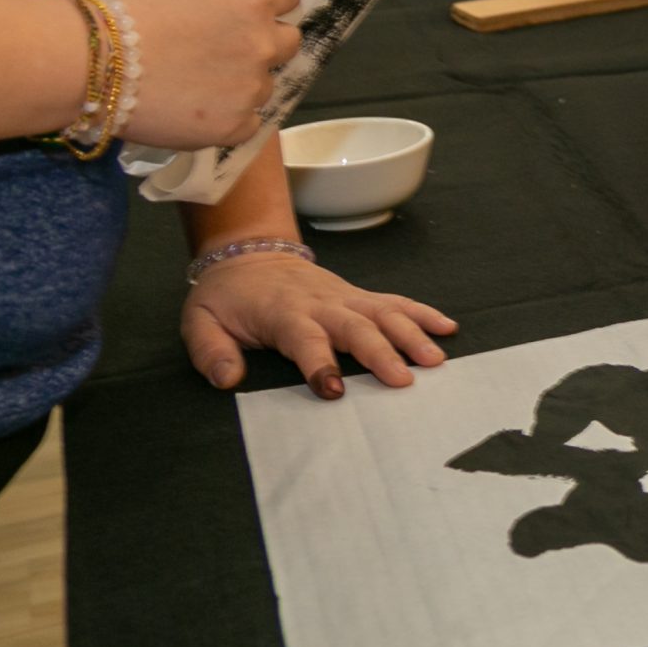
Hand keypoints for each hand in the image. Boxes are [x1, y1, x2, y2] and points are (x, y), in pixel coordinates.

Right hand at [101, 0, 301, 148]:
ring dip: (244, 82)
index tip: (258, 6)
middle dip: (266, 41)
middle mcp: (262, 47)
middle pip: (288, 42)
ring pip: (266, 85)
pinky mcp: (231, 128)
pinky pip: (248, 123)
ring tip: (202, 85)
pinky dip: (231, 117)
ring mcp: (249, 91)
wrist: (89, 61)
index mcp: (252, 3)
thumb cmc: (126, 8)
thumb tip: (226, 4)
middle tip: (231, 48)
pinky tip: (202, 112)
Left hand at [181, 253, 457, 397]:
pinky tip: (448, 328)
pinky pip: (396, 302)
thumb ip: (211, 351)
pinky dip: (423, 313)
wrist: (249, 256)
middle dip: (382, 352)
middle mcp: (322, 304)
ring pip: (385, 312)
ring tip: (436, 360)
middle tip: (405, 380)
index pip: (305, 338)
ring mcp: (345, 297)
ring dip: (413, 334)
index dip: (319, 363)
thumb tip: (226, 379)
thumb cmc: (226, 297)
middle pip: (357, 326)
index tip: (335, 390)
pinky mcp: (359, 296)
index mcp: (284, 313)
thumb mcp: (199, 322)